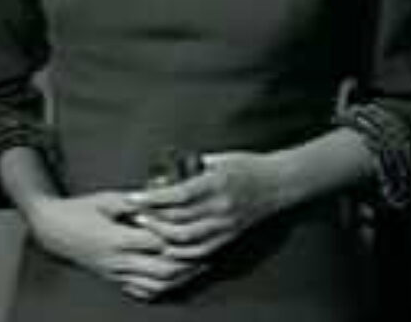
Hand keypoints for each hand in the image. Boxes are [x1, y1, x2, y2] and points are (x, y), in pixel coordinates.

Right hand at [25, 191, 204, 301]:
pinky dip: (160, 288)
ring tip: (194, 266)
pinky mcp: (114, 279)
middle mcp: (119, 260)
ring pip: (156, 285)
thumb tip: (159, 197)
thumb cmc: (77, 211)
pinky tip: (171, 279)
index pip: (157, 243)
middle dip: (186, 263)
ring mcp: (117, 273)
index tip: (191, 228)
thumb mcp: (105, 198)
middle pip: (162, 269)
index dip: (176, 237)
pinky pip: (142, 291)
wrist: (53, 229)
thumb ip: (134, 200)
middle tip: (203, 252)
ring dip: (178, 278)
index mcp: (117, 238)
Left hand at [129, 151, 285, 262]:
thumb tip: (164, 169)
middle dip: (150, 217)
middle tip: (131, 213)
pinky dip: (179, 250)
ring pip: (186, 239)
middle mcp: (221, 207)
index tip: (132, 197)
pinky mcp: (229, 236)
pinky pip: (200, 250)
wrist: (278, 184)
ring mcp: (225, 225)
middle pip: (177, 219)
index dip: (151, 198)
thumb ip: (191, 165)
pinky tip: (165, 244)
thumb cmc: (246, 166)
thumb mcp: (217, 159)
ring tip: (144, 226)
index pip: (177, 195)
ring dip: (160, 235)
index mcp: (216, 183)